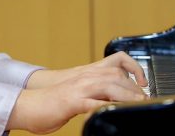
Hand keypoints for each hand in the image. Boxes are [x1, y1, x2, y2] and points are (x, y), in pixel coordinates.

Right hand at [7, 52, 147, 133]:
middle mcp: (84, 78)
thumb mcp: (78, 94)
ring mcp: (78, 88)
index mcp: (86, 74)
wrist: (29, 105)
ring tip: (137, 104)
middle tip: (144, 100)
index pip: (116, 63)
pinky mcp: (71, 101)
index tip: (144, 83)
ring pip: (108, 86)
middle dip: (134, 88)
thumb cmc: (53, 103)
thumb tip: (114, 99)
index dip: (134, 69)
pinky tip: (113, 112)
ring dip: (126, 96)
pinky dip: (105, 106)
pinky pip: (93, 102)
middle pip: (116, 76)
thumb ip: (94, 93)